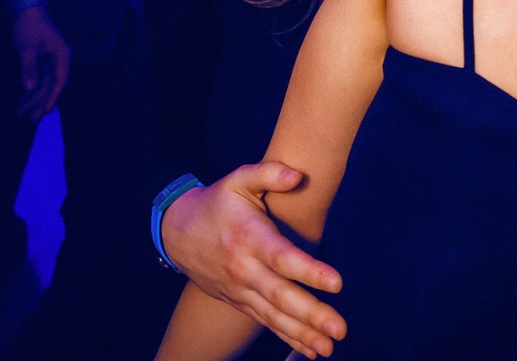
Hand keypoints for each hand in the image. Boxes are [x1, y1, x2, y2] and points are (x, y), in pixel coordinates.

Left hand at [14, 5, 70, 121]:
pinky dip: (29, 89)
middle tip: (31, 120)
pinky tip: (21, 101)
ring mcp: (50, 62)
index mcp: (61, 56)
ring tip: (21, 113)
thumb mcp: (27, 47)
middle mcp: (59, 61)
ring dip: (33, 98)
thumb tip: (29, 88)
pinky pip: (37, 79)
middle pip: (52, 86)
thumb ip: (29, 68)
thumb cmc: (30, 26)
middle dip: (41, 103)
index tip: (45, 112)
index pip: (59, 81)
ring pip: (44, 84)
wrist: (27, 10)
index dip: (52, 98)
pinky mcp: (42, 61)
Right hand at [161, 160, 346, 356]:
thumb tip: (296, 174)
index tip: (337, 282)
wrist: (177, 232)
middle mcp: (244, 268)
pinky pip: (265, 321)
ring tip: (329, 346)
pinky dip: (288, 337)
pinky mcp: (240, 301)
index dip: (309, 271)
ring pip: (274, 315)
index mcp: (248, 237)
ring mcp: (240, 289)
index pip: (281, 258)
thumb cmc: (217, 202)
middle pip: (280, 295)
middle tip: (339, 329)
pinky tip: (310, 350)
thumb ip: (269, 173)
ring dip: (302, 333)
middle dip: (311, 314)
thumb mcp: (238, 180)